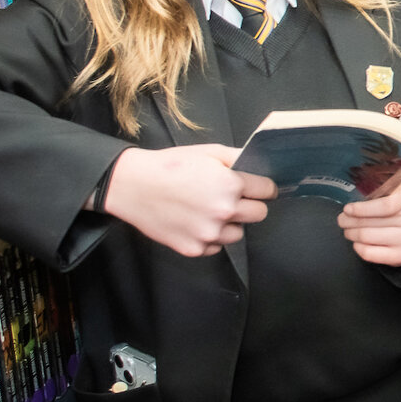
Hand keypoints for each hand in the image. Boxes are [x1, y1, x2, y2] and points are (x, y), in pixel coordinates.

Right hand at [101, 143, 273, 257]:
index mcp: (231, 185)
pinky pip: (215, 246)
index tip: (257, 187)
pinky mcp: (194, 249)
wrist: (132, 185)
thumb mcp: (208, 152)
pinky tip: (195, 222)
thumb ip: (238, 159)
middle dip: (250, 205)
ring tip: (208, 210)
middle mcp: (224, 212)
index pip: (267, 191)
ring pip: (238, 233)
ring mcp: (208, 234)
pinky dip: (210, 237)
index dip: (263, 187)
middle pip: (259, 214)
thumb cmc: (170, 166)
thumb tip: (259, 166)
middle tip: (232, 197)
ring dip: (230, 224)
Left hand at [340, 180, 400, 265]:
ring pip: (367, 238)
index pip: (384, 206)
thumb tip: (354, 173)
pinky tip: (357, 242)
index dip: (362, 209)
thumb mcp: (393, 185)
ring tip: (347, 229)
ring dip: (351, 233)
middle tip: (342, 219)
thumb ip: (378, 179)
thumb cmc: (397, 202)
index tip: (347, 208)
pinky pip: (370, 254)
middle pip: (370, 224)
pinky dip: (358, 248)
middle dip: (349, 222)